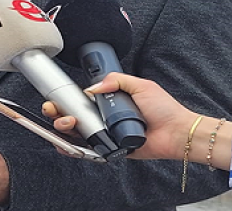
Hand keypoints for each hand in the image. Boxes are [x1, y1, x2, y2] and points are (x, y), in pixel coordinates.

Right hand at [43, 73, 198, 159]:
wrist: (176, 131)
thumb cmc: (163, 109)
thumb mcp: (140, 85)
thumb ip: (117, 80)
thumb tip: (92, 88)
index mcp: (110, 102)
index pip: (82, 101)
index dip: (66, 100)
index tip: (56, 98)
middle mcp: (106, 119)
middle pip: (74, 117)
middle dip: (59, 114)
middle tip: (55, 111)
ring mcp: (108, 134)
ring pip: (78, 134)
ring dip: (65, 129)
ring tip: (67, 123)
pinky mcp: (112, 150)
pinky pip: (91, 151)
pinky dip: (75, 150)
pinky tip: (67, 145)